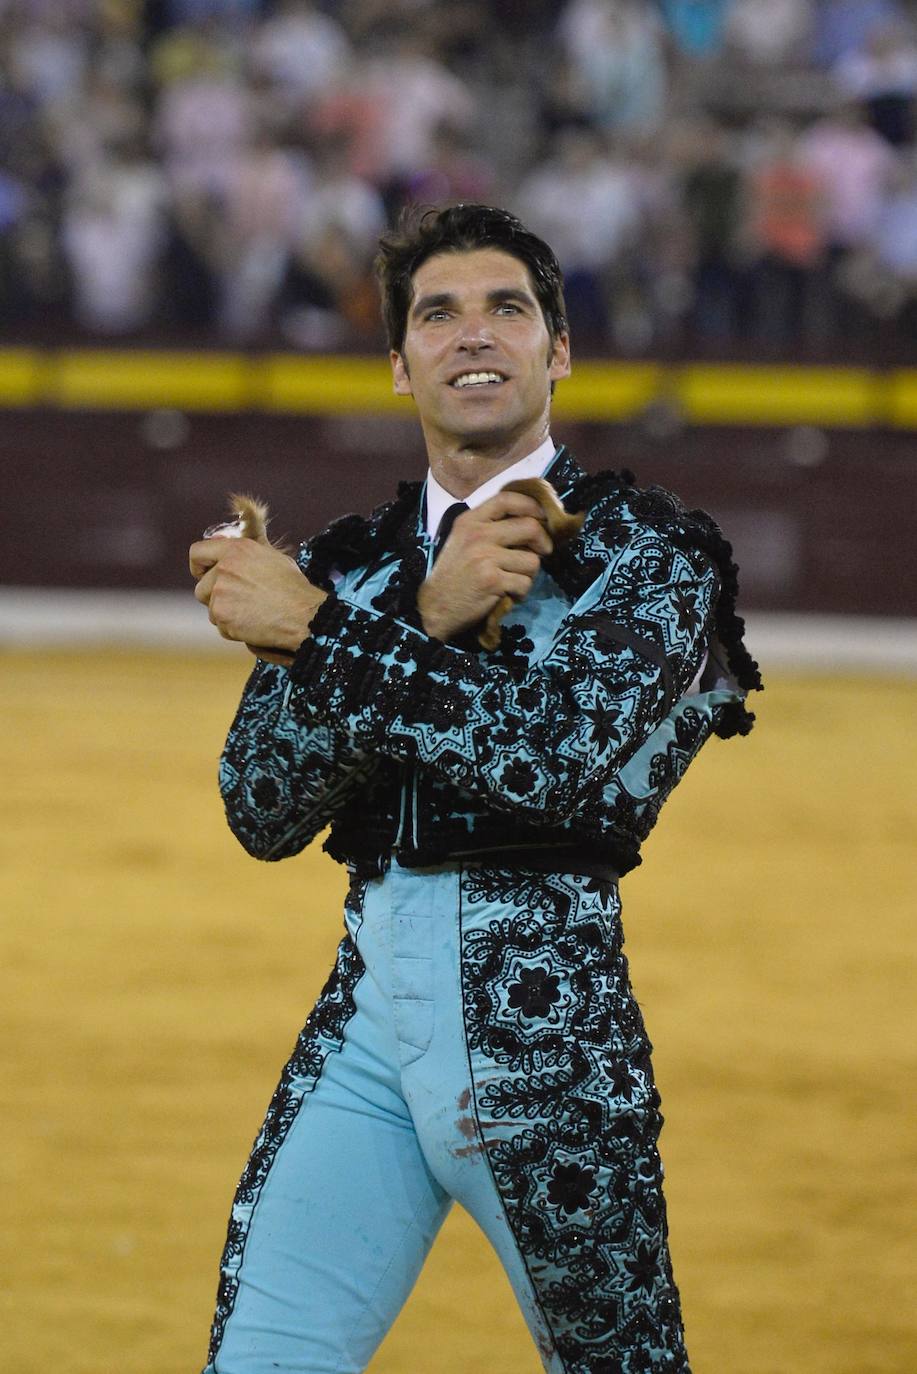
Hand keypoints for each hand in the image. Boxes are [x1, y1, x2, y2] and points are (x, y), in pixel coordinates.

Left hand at [189, 536, 325, 658]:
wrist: (303, 614)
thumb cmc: (294, 588)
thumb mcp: (272, 559)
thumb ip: (245, 556)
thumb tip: (228, 556)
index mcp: (236, 549)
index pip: (197, 552)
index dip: (199, 567)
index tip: (203, 576)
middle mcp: (224, 568)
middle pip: (202, 588)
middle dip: (215, 598)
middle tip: (239, 604)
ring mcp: (220, 592)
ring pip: (212, 610)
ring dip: (227, 615)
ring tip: (254, 614)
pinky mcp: (222, 615)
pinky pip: (221, 627)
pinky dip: (235, 630)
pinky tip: (255, 626)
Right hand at [417, 490, 551, 642]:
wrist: (435, 606)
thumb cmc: (454, 574)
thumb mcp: (464, 540)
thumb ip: (490, 527)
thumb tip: (532, 521)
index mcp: (470, 521)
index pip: (507, 499)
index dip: (531, 505)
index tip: (542, 516)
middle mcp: (478, 535)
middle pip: (530, 527)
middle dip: (543, 542)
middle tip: (541, 552)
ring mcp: (485, 557)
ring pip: (532, 560)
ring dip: (528, 574)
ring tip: (513, 580)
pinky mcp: (492, 580)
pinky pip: (524, 583)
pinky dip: (520, 593)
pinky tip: (506, 594)